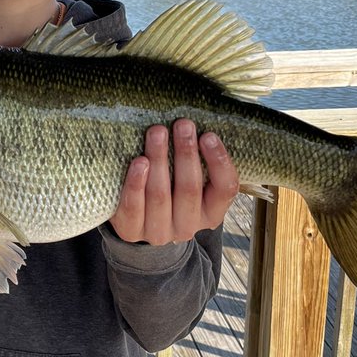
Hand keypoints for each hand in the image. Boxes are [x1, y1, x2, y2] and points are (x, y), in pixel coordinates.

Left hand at [109, 120, 237, 245]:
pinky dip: (135, 183)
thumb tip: (195, 124)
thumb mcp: (190, 181)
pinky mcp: (132, 231)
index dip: (219, 162)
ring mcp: (159, 232)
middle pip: (189, 188)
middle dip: (186, 153)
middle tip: (182, 124)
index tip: (208, 135)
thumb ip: (197, 161)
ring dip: (159, 159)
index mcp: (211, 213)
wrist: (140, 221)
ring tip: (157, 132)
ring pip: (160, 195)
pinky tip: (139, 161)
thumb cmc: (170, 191)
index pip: (225, 189)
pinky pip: (133, 208)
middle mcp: (188, 226)